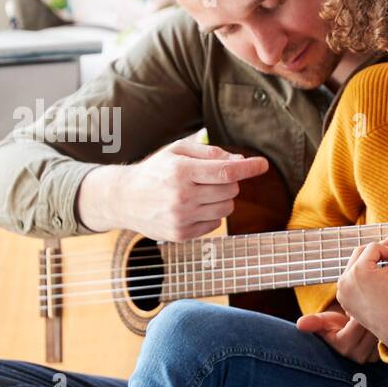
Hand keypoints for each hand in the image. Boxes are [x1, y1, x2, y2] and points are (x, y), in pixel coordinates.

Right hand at [77, 139, 268, 240]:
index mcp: (181, 172)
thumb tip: (240, 161)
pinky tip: (192, 208)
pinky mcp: (181, 234)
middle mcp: (182, 196)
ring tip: (201, 193)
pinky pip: (215, 225)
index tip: (263, 164)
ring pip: (226, 209)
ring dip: (221, 199)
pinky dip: (211, 215)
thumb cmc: (155, 170)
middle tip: (211, 178)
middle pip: (230, 190)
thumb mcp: (177, 151)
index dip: (248, 168)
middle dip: (229, 182)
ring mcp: (181, 218)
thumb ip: (209, 153)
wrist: (124, 198)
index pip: (226, 172)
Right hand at [295, 302, 378, 362]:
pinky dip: (387, 327)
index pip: (360, 322)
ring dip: (380, 320)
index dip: (359, 310)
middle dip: (371, 314)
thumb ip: (314, 322)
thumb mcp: (324, 321)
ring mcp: (372, 357)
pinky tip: (380, 323)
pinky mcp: (382, 355)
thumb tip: (300, 324)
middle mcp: (359, 356)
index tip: (355, 307)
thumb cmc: (333, 326)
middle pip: (374, 327)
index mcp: (344, 347)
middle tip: (366, 308)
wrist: (346, 335)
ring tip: (370, 317)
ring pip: (384, 331)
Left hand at [336, 235, 387, 352]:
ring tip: (383, 262)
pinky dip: (360, 276)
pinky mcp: (343, 299)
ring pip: (354, 266)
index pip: (374, 248)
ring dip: (367, 262)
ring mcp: (342, 290)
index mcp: (359, 270)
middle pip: (360, 253)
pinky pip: (350, 280)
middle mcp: (346, 279)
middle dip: (377, 252)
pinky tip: (373, 276)